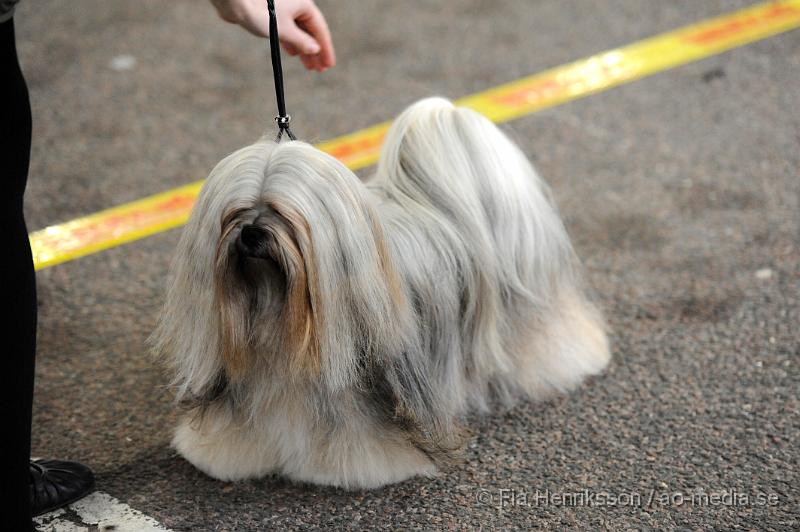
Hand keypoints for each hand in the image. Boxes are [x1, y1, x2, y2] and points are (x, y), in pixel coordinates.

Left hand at [210, 0, 335, 70]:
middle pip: (310, 30)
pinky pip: (287, 28)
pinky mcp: (272, 12)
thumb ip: (302, 42)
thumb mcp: (284, 31)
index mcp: (304, 4)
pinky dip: (291, 40)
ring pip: (299, 30)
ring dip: (303, 48)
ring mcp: (284, 7)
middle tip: (320, 69)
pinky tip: (292, 53)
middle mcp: (296, 3)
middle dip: (315, 51)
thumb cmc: (258, 11)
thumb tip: (315, 50)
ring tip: (307, 66)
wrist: (233, 0)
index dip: (326, 49)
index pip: (320, 29)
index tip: (329, 65)